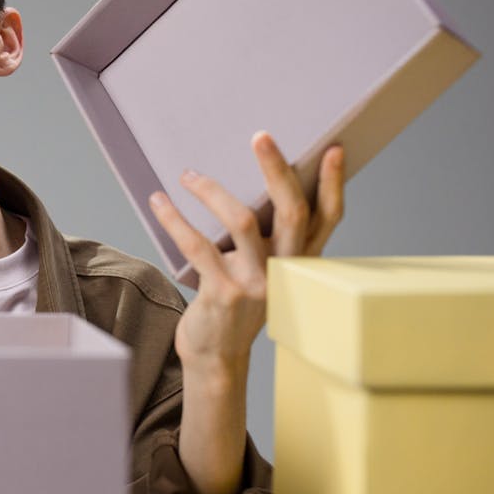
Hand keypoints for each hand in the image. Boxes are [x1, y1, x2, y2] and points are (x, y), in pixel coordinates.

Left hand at [147, 132, 343, 493]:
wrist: (216, 357)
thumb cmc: (236, 304)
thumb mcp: (261, 272)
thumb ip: (265, 240)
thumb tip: (249, 188)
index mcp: (299, 262)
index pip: (327, 219)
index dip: (332, 185)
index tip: (333, 149)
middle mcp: (283, 270)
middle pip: (291, 212)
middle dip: (277, 170)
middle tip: (260, 136)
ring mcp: (255, 283)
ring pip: (241, 222)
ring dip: (211, 190)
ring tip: (187, 174)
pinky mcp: (223, 293)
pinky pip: (198, 245)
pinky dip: (175, 219)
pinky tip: (160, 202)